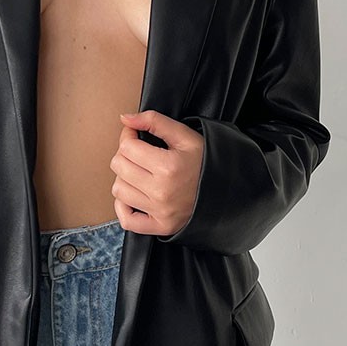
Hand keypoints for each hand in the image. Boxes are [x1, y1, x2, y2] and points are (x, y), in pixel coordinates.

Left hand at [110, 110, 203, 235]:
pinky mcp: (161, 226)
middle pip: (119, 167)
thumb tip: (126, 118)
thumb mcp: (186, 136)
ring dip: (124, 178)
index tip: (135, 135)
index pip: (126, 147)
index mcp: (168, 167)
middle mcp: (162, 191)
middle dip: (125, 155)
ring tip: (140, 173)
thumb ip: (155, 121)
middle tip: (139, 152)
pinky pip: (127, 220)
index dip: (128, 136)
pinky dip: (123, 208)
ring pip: (118, 190)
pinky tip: (134, 196)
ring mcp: (160, 212)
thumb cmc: (206, 162)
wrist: (228, 190)